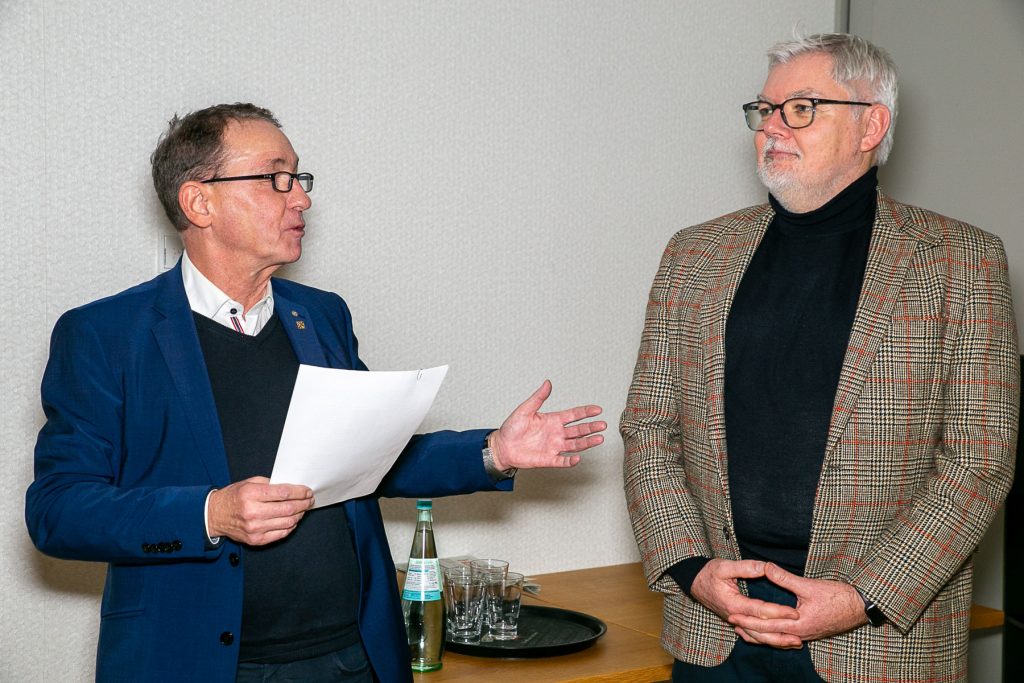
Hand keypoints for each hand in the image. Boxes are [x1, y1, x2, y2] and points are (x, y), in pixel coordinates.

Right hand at [207, 476, 314, 545]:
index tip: (307, 491)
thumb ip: (270, 484)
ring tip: (303, 509)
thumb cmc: (234, 497)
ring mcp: (254, 528)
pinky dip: (290, 526)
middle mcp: (253, 512)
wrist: (215, 515)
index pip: (284, 493)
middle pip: (288, 508)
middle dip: (303, 503)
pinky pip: (281, 534)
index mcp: (251, 494)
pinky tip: (293, 519)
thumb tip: (292, 488)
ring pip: (287, 522)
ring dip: (299, 515)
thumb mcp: (249, 483)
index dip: (300, 492)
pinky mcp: (256, 540)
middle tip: (309, 500)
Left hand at [489, 380, 605, 470]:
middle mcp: (556, 433)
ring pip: (575, 445)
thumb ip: (538, 398)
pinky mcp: (548, 459)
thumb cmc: (512, 427)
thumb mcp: (525, 409)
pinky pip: (562, 461)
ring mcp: (554, 447)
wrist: (502, 446)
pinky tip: (578, 459)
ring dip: (587, 442)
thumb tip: (547, 383)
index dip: (586, 412)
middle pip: (578, 430)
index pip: (574, 415)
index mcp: (553, 420)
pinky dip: (570, 461)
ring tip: (599, 439)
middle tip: (603, 425)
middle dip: (591, 427)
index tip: (598, 409)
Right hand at [691, 559, 802, 648]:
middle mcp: (735, 617)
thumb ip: (746, 567)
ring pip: (757, 637)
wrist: (695, 583)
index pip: (760, 610)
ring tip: (795, 643)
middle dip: (781, 633)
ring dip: (776, 641)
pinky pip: (752, 636)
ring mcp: (735, 622)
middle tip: (800, 634)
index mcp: (734, 603)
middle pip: (761, 630)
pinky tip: (778, 642)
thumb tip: (765, 567)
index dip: (778, 612)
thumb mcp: (724, 566)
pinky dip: (766, 641)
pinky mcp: (736, 623)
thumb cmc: (709, 573)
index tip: (794, 612)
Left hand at [727, 562, 867, 645]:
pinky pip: (786, 638)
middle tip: (731, 621)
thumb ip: (785, 578)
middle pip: (769, 635)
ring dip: (760, 634)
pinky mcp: (810, 633)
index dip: (748, 619)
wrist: (861, 608)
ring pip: (777, 639)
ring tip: (743, 629)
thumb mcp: (809, 585)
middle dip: (749, 629)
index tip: (732, 614)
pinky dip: (772, 635)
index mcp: (799, 624)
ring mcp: (806, 635)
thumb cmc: (838, 597)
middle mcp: (801, 634)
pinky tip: (767, 631)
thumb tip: (765, 566)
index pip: (767, 624)